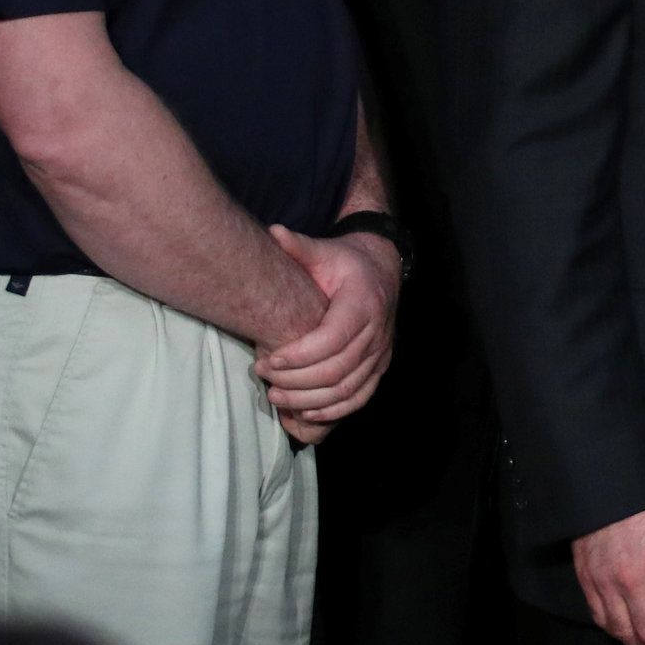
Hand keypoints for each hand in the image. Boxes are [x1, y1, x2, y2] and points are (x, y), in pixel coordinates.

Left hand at [254, 224, 401, 425]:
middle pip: (338, 370)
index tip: (268, 359)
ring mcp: (381, 353)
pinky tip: (305, 411)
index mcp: (364, 303)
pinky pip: (361, 397)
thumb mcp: (324, 251)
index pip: (333, 339)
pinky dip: (334, 411)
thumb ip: (299, 247)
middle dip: (296, 380)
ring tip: (276, 395)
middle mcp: (378, 332)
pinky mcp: (379, 367)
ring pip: (348, 389)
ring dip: (310, 399)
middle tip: (263, 375)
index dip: (300, 356)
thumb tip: (273, 232)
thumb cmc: (345, 263)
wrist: (381, 270)